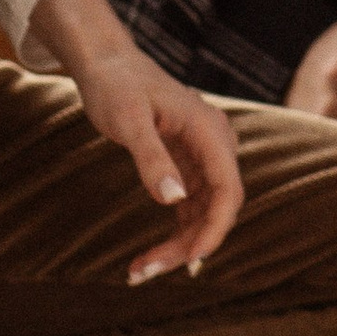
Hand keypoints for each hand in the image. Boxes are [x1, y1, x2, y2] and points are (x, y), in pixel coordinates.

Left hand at [31, 0, 243, 282]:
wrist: (108, 64)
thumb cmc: (116, 86)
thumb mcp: (129, 121)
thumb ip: (152, 159)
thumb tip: (174, 201)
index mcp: (209, 130)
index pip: (228, 189)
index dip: (215, 228)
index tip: (190, 261)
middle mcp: (214, 144)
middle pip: (217, 207)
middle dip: (189, 244)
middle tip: (146, 271)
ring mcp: (202, 154)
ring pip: (204, 212)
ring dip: (179, 244)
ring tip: (140, 270)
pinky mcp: (187, 163)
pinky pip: (190, 206)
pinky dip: (174, 231)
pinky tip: (150, 254)